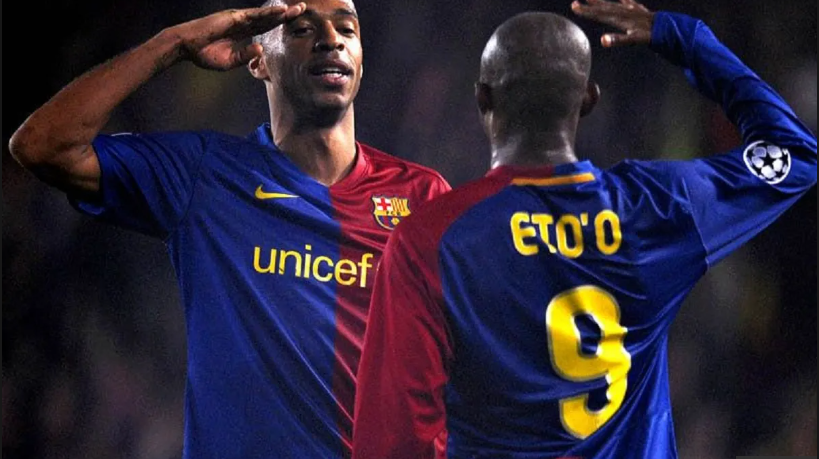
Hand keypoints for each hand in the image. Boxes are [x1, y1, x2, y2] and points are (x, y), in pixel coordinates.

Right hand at [168, 3, 305, 69]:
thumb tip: (261, 51)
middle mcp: (242, 23)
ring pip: (265, 15)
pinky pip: (255, 15)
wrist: (186, 46)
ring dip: (282, 12)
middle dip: (286, 15)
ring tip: (298, 8)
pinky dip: (269, 13)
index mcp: (242, 33)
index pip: (265, 28)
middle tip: (303, 9)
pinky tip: (281, 11)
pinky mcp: (233, 18)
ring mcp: (238, 19)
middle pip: (269, 18)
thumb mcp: (230, 61)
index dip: (279, 24)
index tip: (294, 23)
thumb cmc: (205, 54)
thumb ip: (245, 56)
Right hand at [571, 0, 654, 47]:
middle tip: (575, 3)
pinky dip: (624, 0)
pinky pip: (628, 3)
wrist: (668, 27)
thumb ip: (617, 40)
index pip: (598, 14)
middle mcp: (623, 12)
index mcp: (619, 18)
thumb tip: (603, 40)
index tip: (574, 7)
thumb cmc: (649, 35)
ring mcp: (631, 11)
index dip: (586, 11)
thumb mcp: (633, 39)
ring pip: (613, 4)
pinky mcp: (639, 11)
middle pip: (603, 8)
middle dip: (589, 7)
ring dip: (601, 2)